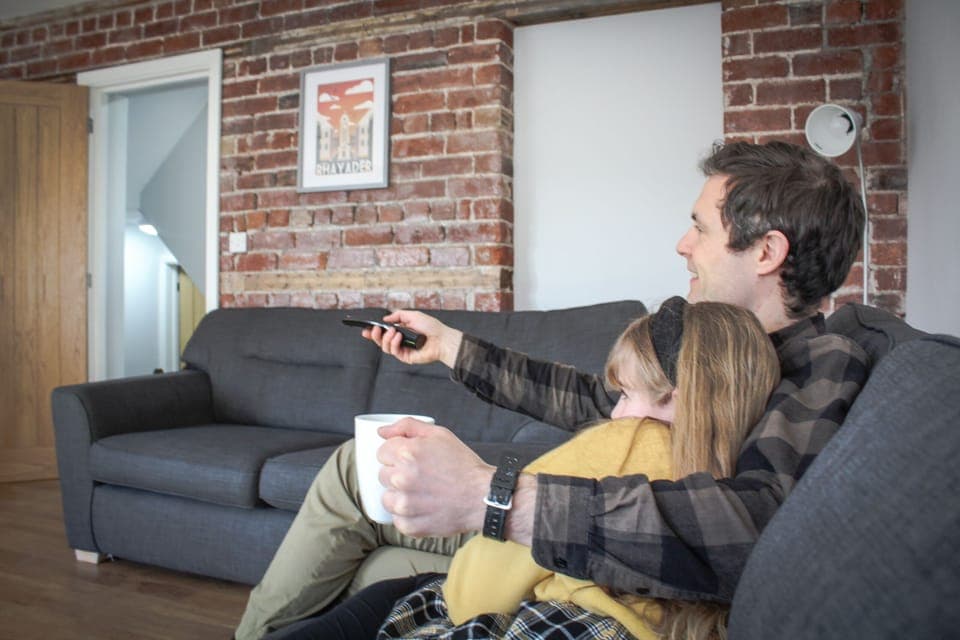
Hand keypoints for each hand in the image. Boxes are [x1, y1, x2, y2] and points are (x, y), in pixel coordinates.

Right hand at [362, 310, 462, 367]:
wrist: (442, 338)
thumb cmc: (431, 327)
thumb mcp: (412, 315)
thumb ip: (398, 316)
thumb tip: (385, 319)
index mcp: (401, 332)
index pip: (384, 333)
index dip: (374, 333)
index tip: (365, 330)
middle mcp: (400, 342)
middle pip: (381, 342)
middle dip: (375, 336)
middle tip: (374, 330)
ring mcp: (403, 350)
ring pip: (385, 347)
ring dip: (386, 338)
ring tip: (394, 332)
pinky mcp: (406, 357)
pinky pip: (394, 352)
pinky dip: (394, 343)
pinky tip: (399, 337)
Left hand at [377, 418, 491, 536]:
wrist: (482, 496)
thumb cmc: (464, 466)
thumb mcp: (440, 434)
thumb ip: (407, 427)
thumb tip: (382, 432)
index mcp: (407, 453)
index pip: (382, 452)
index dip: (397, 455)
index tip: (412, 461)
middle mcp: (402, 478)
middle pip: (383, 475)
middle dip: (398, 474)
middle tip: (421, 477)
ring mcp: (404, 504)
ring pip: (387, 498)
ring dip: (400, 496)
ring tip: (423, 493)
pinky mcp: (409, 525)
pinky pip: (397, 519)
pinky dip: (408, 516)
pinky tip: (425, 508)